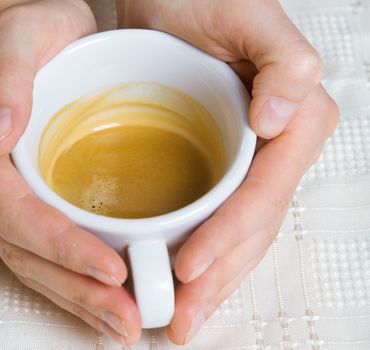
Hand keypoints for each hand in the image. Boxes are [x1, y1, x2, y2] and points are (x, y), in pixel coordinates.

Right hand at [0, 0, 140, 344]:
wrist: (25, 33)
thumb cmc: (31, 30)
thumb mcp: (25, 34)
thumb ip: (6, 79)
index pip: (18, 214)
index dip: (64, 248)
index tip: (113, 270)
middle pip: (23, 252)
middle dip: (76, 291)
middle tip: (125, 318)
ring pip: (29, 261)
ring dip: (76, 297)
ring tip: (118, 321)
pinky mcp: (11, 200)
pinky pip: (36, 250)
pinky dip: (70, 279)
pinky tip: (100, 296)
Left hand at [118, 0, 338, 343]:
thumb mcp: (248, 17)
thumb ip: (283, 60)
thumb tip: (283, 118)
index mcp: (294, 121)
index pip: (262, 196)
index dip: (229, 237)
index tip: (188, 268)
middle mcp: (273, 149)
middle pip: (252, 228)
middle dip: (219, 278)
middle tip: (182, 319)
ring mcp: (244, 161)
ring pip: (234, 233)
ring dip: (210, 279)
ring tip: (179, 315)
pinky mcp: (214, 164)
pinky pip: (212, 217)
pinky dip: (198, 251)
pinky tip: (178, 276)